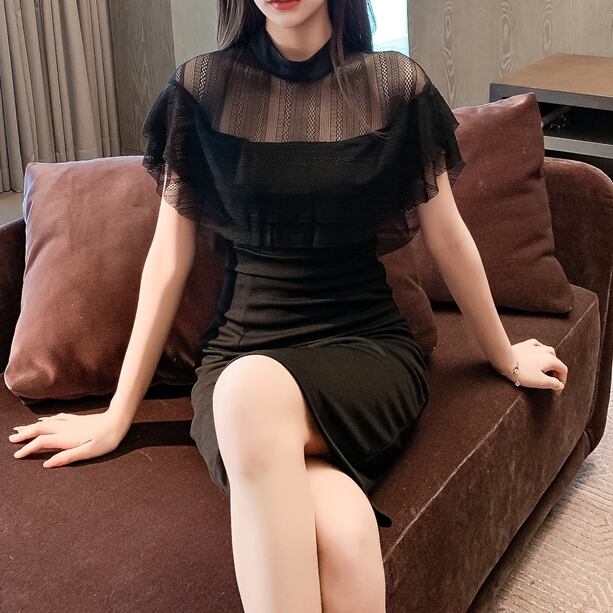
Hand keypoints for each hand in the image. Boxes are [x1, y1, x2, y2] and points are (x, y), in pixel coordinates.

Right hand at [8, 410, 131, 467]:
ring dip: (32, 426)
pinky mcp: (78, 419)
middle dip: (24, 434)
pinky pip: (57, 418)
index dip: (28, 449)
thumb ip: (68, 457)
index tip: (17, 455)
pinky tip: (44, 419)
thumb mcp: (89, 452)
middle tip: (11, 438)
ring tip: (20, 428)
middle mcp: (66, 428)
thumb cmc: (107, 439)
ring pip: (47, 422)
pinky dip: (46, 419)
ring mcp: (72, 422)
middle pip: (40, 429)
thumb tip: (47, 464)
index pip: (42, 442)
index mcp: (67, 438)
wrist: (119, 420)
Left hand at [495, 338, 567, 393]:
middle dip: (556, 372)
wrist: (504, 360)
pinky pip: (536, 345)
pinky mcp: (525, 345)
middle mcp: (545, 351)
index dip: (562, 380)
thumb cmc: (522, 372)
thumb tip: (560, 385)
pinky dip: (540, 349)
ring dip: (550, 360)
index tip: (557, 390)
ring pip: (548, 351)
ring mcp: (535, 346)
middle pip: (556, 361)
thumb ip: (553, 384)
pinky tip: (537, 352)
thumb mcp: (540, 381)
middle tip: (551, 381)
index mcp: (551, 360)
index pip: (563, 369)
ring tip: (546, 368)